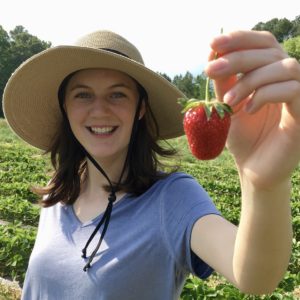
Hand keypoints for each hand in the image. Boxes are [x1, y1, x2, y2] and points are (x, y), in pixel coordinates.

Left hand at [205, 30, 299, 188]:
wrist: (252, 169)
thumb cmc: (242, 137)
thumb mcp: (228, 105)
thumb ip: (224, 81)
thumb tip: (214, 52)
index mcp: (270, 74)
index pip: (263, 43)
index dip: (240, 38)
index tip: (212, 43)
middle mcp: (288, 79)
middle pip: (271, 50)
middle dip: (237, 57)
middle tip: (211, 70)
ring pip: (284, 66)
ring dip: (249, 80)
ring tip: (229, 102)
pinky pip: (293, 89)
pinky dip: (265, 95)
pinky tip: (248, 110)